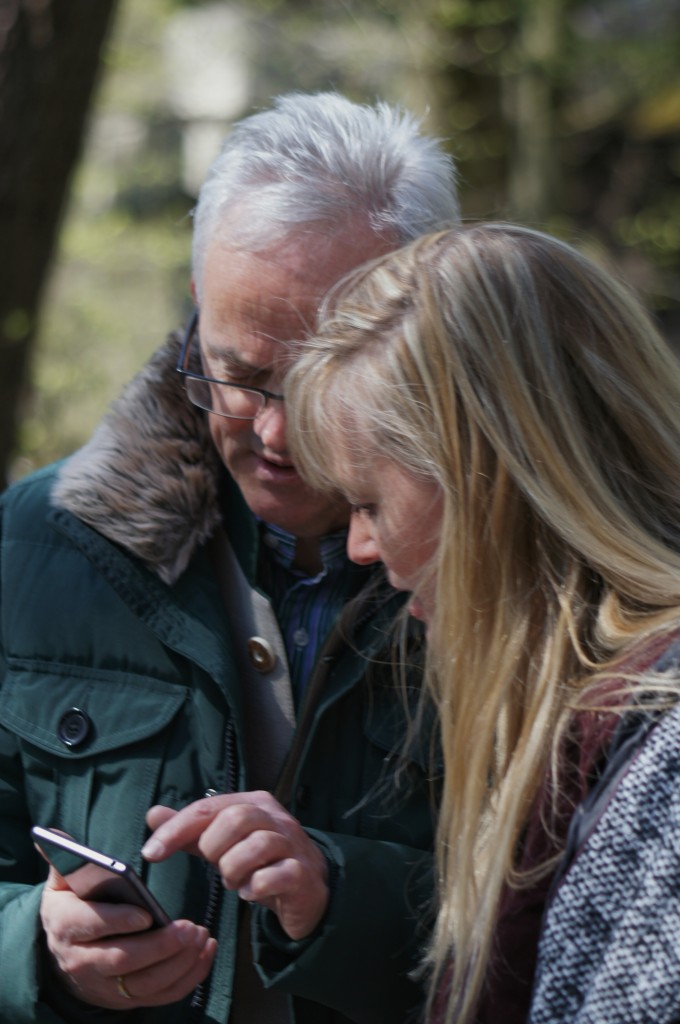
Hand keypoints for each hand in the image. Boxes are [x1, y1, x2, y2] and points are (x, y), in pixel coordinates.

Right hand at [40, 865, 216, 1007]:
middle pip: (121, 960)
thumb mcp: (62, 883)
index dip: (118, 920)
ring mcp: (106, 985)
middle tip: (187, 928)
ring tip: (199, 936)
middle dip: (157, 947)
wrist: (64, 954)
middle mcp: (83, 961)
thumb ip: (65, 858)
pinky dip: (187, 978)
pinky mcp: (127, 998)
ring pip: (144, 983)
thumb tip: (54, 835)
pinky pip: (160, 995)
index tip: (146, 913)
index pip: (90, 925)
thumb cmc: (72, 907)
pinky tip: (205, 951)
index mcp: (66, 926)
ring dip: (176, 963)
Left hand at [143, 791, 329, 940]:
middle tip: (215, 866)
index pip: (207, 807)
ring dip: (234, 869)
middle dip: (214, 847)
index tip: (151, 852)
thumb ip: (190, 831)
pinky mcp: (302, 873)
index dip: (176, 829)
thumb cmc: (261, 863)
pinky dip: (255, 887)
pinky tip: (249, 893)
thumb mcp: (223, 844)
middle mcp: (275, 817)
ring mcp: (292, 844)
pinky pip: (276, 875)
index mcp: (253, 803)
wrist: (307, 890)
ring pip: (258, 844)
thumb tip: (153, 814)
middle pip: (235, 818)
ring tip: (234, 882)